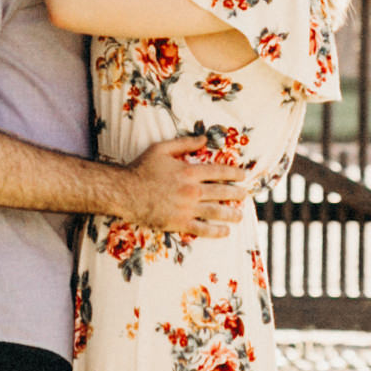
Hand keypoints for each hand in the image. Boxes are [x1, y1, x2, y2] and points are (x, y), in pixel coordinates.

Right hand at [118, 137, 252, 241]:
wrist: (125, 192)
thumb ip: (184, 143)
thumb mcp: (161, 149)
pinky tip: (225, 231)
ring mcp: (187, 208)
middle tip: (245, 194)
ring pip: (216, 211)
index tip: (243, 175)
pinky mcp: (180, 223)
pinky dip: (216, 231)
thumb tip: (204, 138)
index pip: (219, 171)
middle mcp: (192, 190)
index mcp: (189, 171)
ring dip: (231, 214)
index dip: (234, 173)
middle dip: (236, 193)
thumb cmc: (141, 168)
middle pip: (221, 192)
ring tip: (240, 215)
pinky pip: (202, 229)